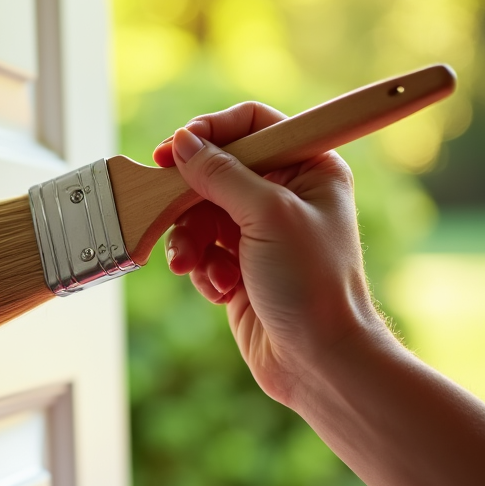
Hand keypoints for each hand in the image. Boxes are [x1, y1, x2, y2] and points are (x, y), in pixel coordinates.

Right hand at [153, 102, 386, 407]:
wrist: (319, 361)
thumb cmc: (311, 283)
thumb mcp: (267, 215)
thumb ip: (221, 174)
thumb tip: (184, 143)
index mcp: (308, 168)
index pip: (253, 125)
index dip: (212, 131)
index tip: (175, 148)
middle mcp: (285, 194)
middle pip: (216, 171)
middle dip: (191, 199)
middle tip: (165, 206)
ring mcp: (260, 232)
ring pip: (200, 213)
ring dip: (190, 240)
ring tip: (193, 266)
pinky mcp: (239, 266)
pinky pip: (200, 250)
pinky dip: (201, 268)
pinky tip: (219, 290)